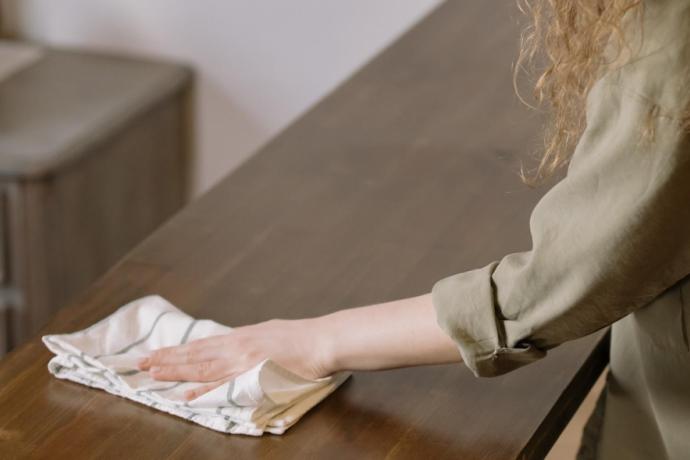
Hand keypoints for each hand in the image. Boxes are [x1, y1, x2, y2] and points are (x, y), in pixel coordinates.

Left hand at [137, 318, 332, 400]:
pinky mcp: (253, 374)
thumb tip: (235, 345)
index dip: (176, 351)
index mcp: (240, 336)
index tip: (155, 354)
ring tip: (152, 373)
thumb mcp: (268, 332)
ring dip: (175, 371)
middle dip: (166, 360)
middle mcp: (236, 346)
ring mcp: (243, 360)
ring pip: (201, 368)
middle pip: (194, 354)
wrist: (321, 341)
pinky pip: (223, 385)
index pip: (200, 345)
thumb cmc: (300, 337)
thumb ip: (249, 340)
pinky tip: (185, 396)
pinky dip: (202, 391)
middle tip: (140, 362)